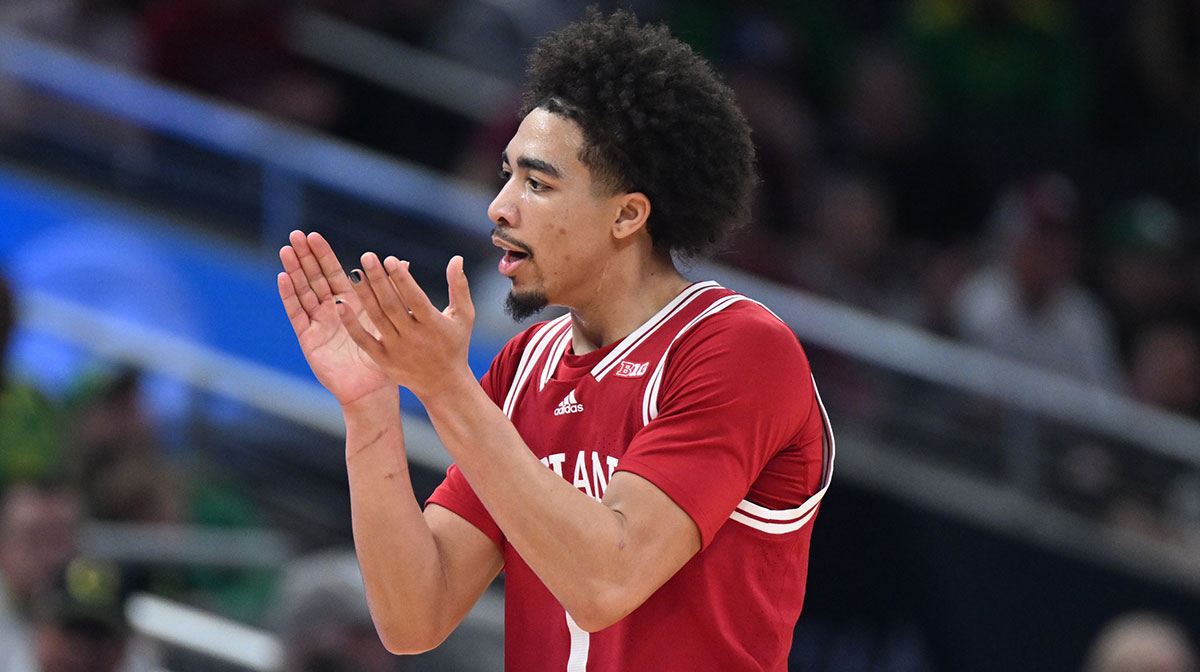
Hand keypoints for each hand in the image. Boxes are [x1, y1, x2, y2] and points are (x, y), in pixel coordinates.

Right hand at [278, 230, 392, 406]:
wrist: (372, 389)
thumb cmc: (383, 357)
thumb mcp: (389, 319)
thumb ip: (392, 290)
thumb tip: (404, 261)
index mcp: (350, 305)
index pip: (333, 273)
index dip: (323, 255)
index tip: (314, 235)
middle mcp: (331, 311)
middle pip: (314, 278)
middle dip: (305, 257)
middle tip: (296, 235)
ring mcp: (317, 324)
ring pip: (303, 292)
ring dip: (294, 271)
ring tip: (286, 250)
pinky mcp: (308, 339)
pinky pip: (297, 314)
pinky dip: (289, 296)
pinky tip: (283, 278)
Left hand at [336, 251, 476, 401]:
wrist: (443, 384)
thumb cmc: (454, 344)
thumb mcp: (464, 316)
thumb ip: (459, 286)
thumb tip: (457, 257)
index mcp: (434, 325)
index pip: (415, 298)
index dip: (402, 279)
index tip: (390, 259)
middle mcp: (415, 337)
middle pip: (392, 305)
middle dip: (379, 280)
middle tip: (367, 257)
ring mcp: (397, 350)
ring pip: (377, 318)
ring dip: (364, 295)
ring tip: (355, 273)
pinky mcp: (384, 360)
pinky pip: (364, 340)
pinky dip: (351, 324)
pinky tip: (341, 305)